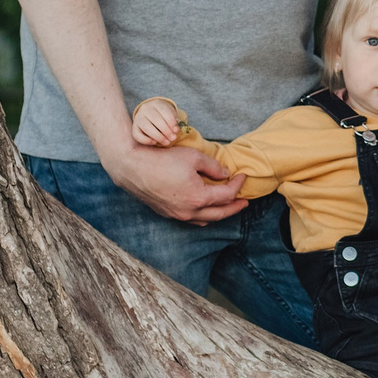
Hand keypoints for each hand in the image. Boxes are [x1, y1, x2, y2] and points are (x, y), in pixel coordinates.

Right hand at [105, 141, 245, 223]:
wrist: (133, 167)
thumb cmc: (163, 159)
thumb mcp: (193, 157)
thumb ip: (213, 167)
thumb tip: (225, 175)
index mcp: (198, 197)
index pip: (226, 195)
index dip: (238, 185)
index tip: (242, 176)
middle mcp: (189, 211)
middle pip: (220, 214)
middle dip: (235, 207)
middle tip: (245, 201)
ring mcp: (177, 215)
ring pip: (205, 221)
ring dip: (219, 214)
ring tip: (228, 206)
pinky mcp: (168, 214)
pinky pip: (192, 220)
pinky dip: (204, 216)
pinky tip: (206, 208)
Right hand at [129, 97, 184, 147]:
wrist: (150, 115)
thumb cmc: (163, 116)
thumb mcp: (170, 114)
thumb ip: (173, 122)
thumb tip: (175, 131)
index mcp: (156, 103)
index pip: (164, 111)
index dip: (171, 121)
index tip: (176, 130)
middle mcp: (145, 109)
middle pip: (156, 119)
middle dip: (166, 130)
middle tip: (173, 138)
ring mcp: (138, 118)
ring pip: (147, 127)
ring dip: (158, 136)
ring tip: (167, 142)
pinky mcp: (134, 127)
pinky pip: (137, 135)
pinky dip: (146, 140)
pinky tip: (155, 142)